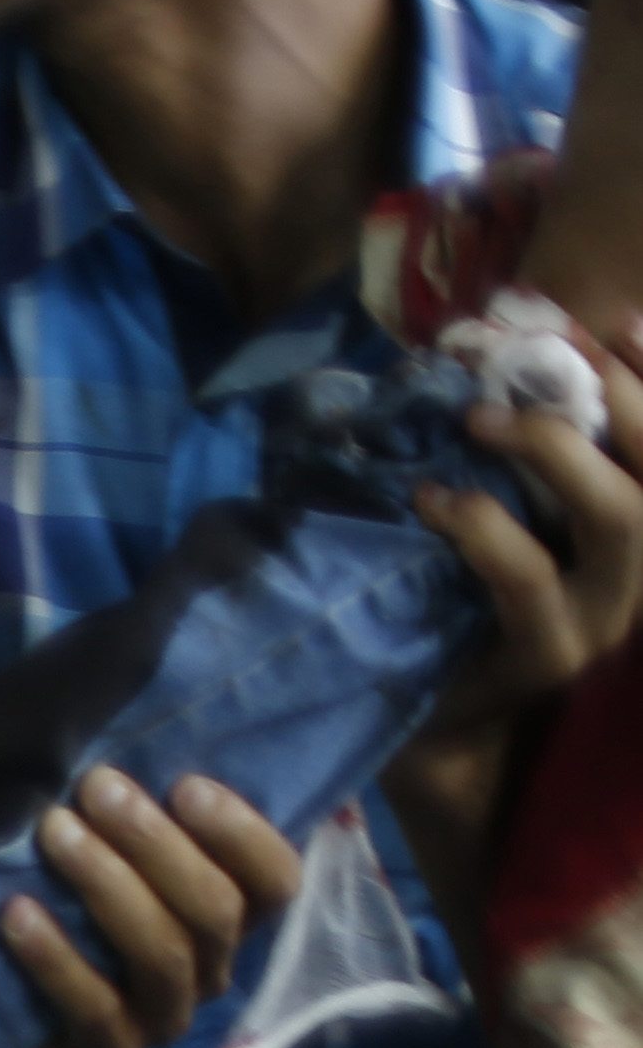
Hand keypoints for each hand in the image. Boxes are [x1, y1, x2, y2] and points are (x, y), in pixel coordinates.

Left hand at [3, 767, 303, 1047]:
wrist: (8, 999)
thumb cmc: (70, 897)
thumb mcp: (114, 852)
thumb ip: (139, 809)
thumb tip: (136, 724)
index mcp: (233, 916)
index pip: (277, 881)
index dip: (242, 833)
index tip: (186, 785)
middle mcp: (212, 970)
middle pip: (213, 910)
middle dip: (155, 843)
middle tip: (96, 786)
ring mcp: (163, 1017)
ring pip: (162, 952)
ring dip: (107, 883)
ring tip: (54, 830)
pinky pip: (92, 1007)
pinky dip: (55, 957)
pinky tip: (16, 913)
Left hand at [403, 321, 642, 762]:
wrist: (427, 724)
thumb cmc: (458, 611)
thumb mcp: (490, 527)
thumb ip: (507, 466)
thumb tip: (484, 372)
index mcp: (633, 533)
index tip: (620, 323)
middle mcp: (640, 572)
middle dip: (627, 400)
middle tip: (549, 355)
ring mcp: (606, 617)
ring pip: (624, 519)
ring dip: (556, 455)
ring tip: (475, 421)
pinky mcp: (550, 656)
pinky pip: (530, 580)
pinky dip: (482, 529)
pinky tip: (433, 498)